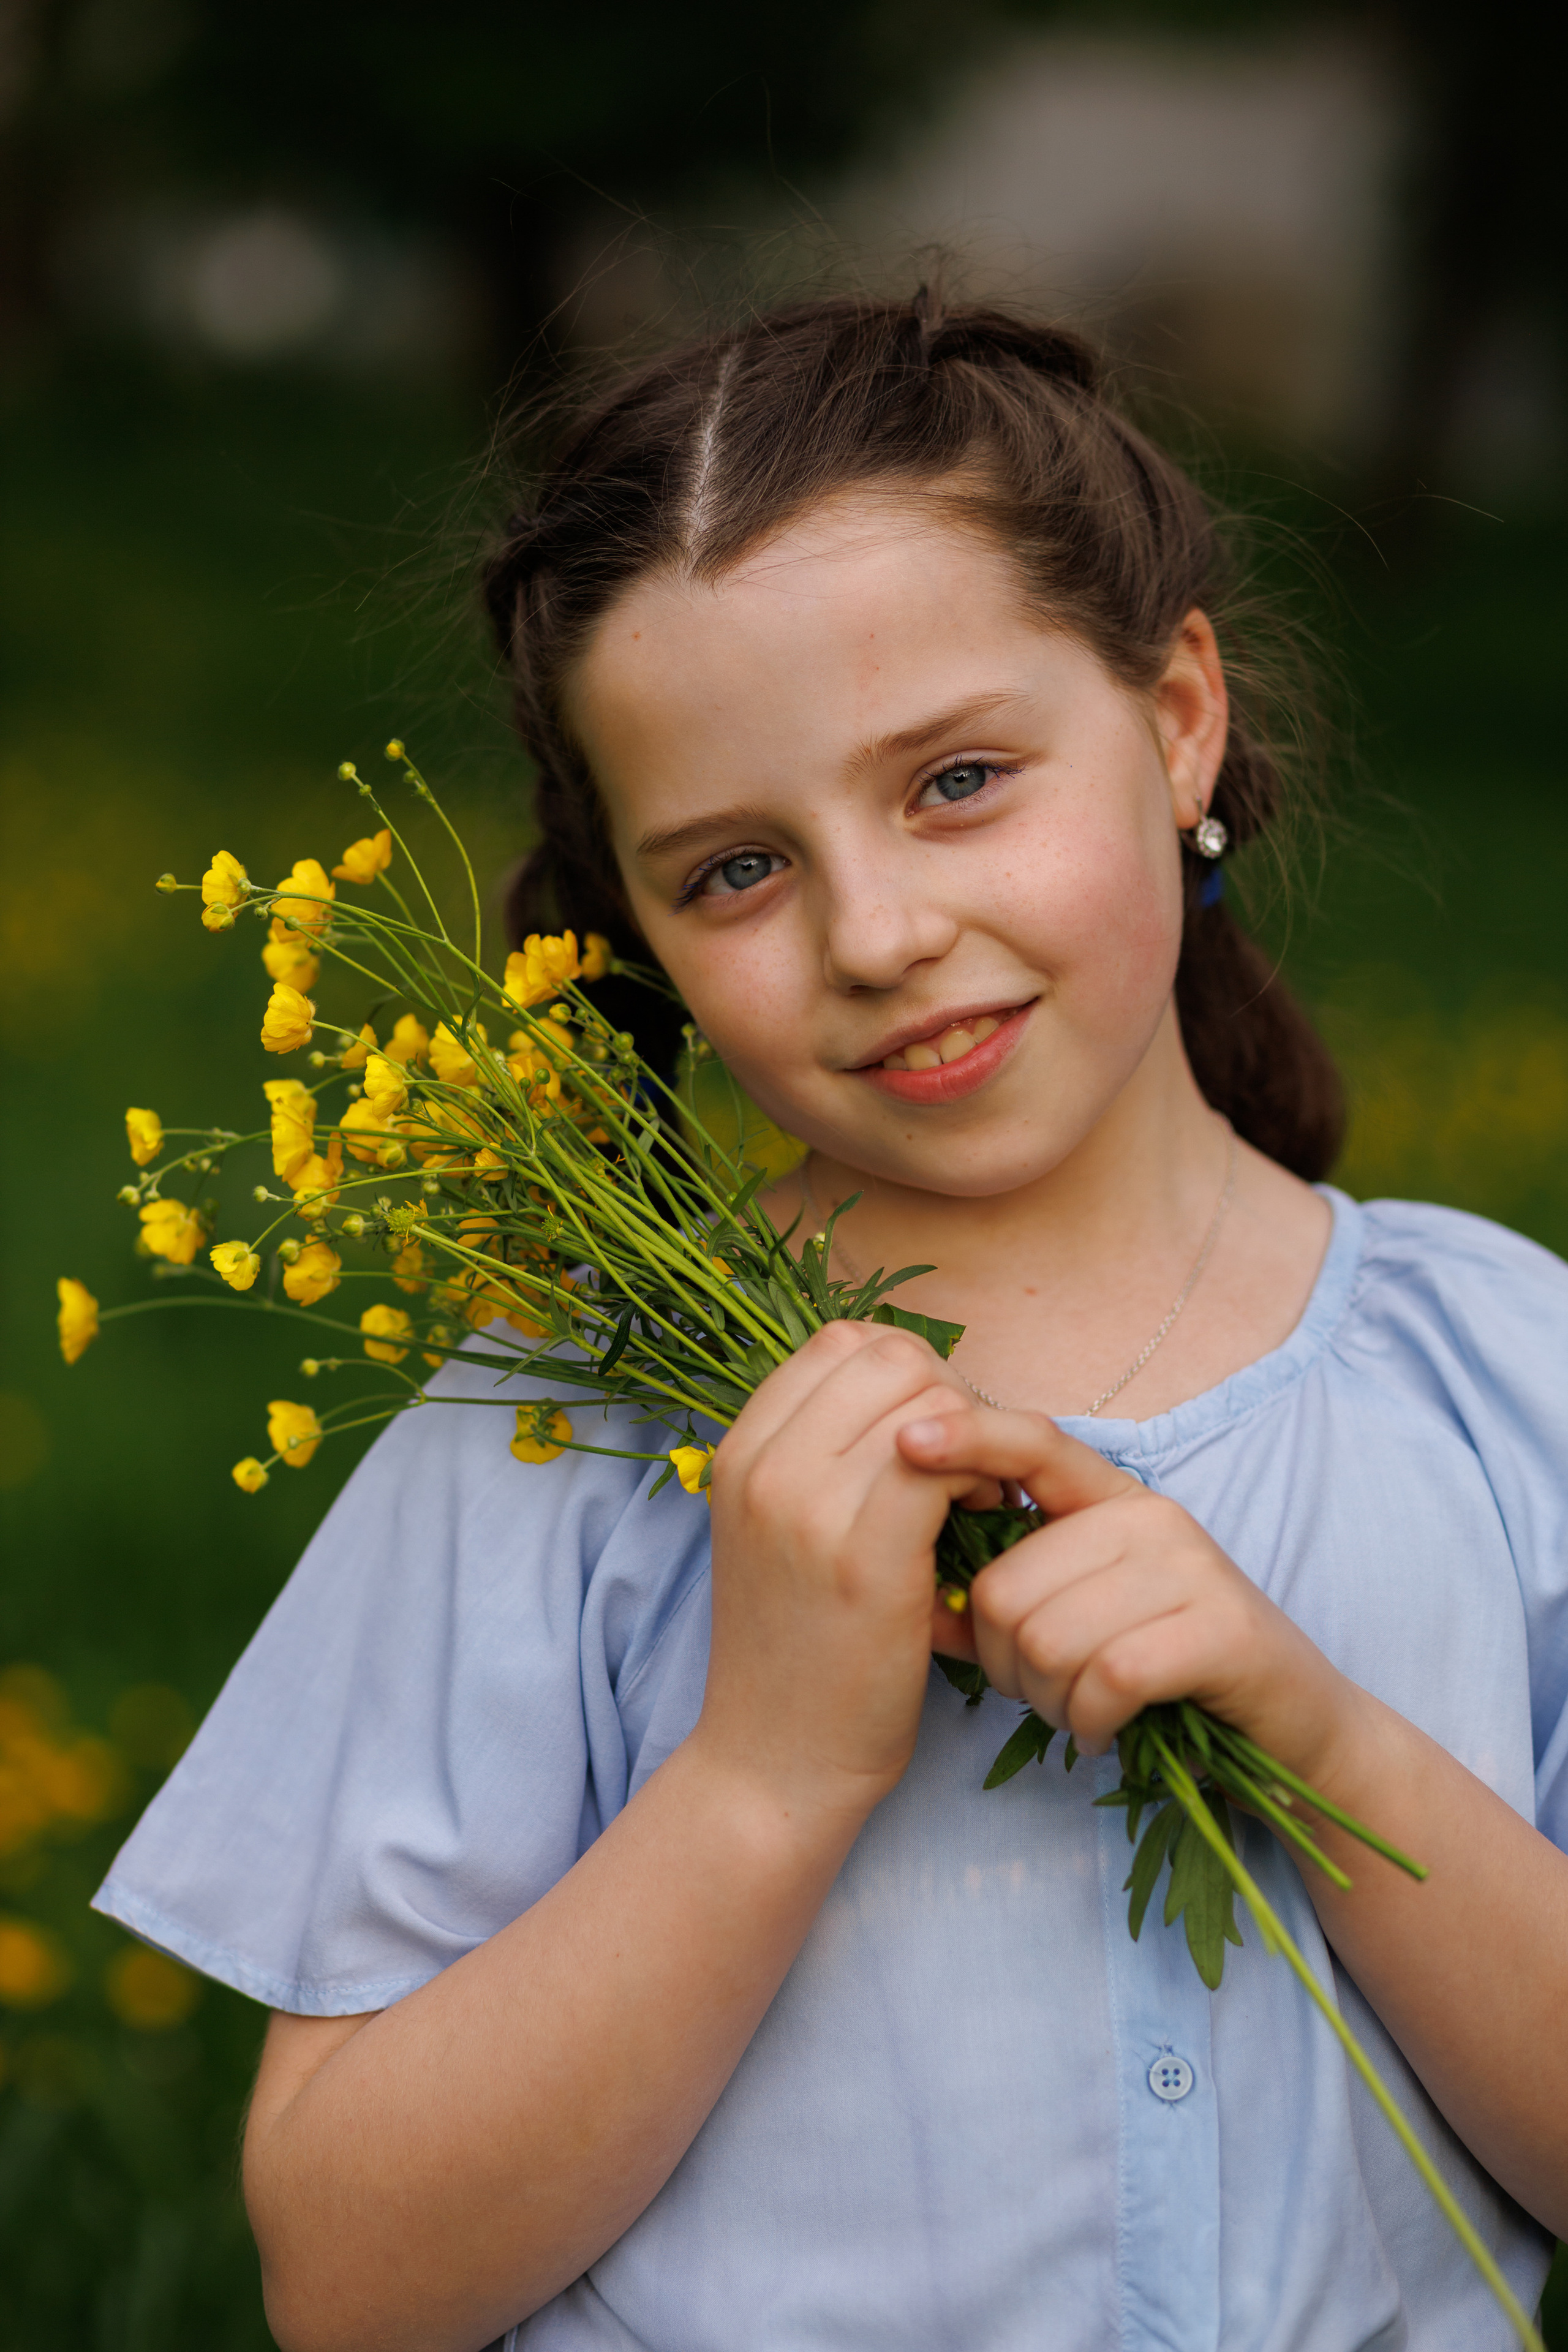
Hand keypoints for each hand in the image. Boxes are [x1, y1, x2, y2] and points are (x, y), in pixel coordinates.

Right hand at [695, 1322, 999, 1818]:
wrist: (774, 1762)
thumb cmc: (799, 1648)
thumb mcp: (779, 1531)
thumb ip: (820, 1454)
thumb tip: (911, 1388)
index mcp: (741, 1451)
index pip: (840, 1343)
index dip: (904, 1373)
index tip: (927, 1437)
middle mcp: (763, 1466)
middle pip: (888, 1354)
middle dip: (947, 1395)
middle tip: (964, 1466)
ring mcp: (806, 1508)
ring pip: (925, 1397)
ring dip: (972, 1434)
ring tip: (974, 1497)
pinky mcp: (864, 1559)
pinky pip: (944, 1461)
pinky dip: (980, 1477)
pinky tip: (981, 1520)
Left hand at [901, 1401, 1356, 1781]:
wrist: (1290, 1725)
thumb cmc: (1160, 1671)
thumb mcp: (1075, 1620)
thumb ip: (1002, 1603)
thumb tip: (917, 1603)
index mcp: (1108, 1498)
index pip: (1033, 1442)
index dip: (969, 1437)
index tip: (907, 1440)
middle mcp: (1150, 1516)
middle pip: (1009, 1588)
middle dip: (1005, 1666)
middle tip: (1045, 1693)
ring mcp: (1191, 1567)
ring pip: (1049, 1639)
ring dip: (1048, 1701)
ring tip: (1081, 1710)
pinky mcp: (1221, 1630)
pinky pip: (1107, 1679)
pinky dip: (1091, 1723)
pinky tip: (1107, 1730)